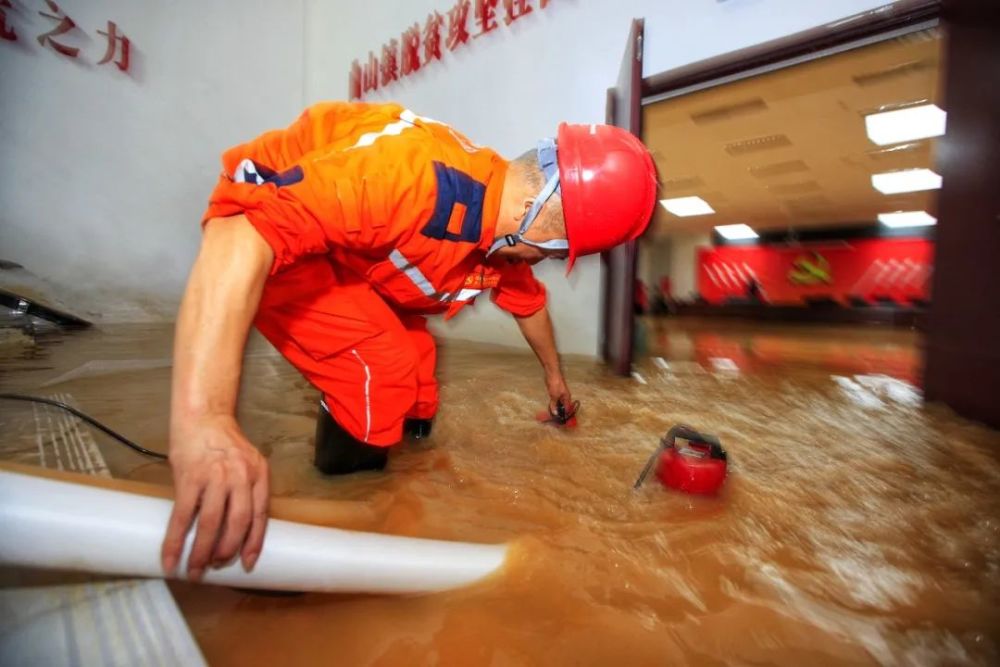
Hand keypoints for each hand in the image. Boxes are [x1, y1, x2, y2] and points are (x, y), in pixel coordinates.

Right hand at [161, 415, 268, 580]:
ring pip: (212, 523)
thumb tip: (234, 528)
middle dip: (227, 550)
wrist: (202, 417)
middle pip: (238, 522)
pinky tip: (171, 558)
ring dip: (203, 551)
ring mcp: (215, 476)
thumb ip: (245, 489)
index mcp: (258, 473)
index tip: (249, 563)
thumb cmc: (222, 443)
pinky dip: (176, 541)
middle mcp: (240, 475)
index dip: (254, 542)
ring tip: (195, 569)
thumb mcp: (245, 462)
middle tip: (216, 566)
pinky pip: (183, 516)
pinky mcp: (190, 478)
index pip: (261, 514)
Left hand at [546, 373, 572, 415]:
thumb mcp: (554, 396)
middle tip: (554, 418)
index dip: (565, 414)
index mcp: (567, 397)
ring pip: (559, 403)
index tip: (561, 420)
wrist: (552, 373)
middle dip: (559, 411)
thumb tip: (555, 413)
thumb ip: (554, 404)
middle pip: (563, 406)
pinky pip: (555, 399)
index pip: (567, 408)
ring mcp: (560, 393)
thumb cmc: (555, 384)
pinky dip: (553, 403)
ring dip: (556, 407)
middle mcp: (565, 396)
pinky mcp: (555, 391)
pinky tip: (550, 405)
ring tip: (552, 413)